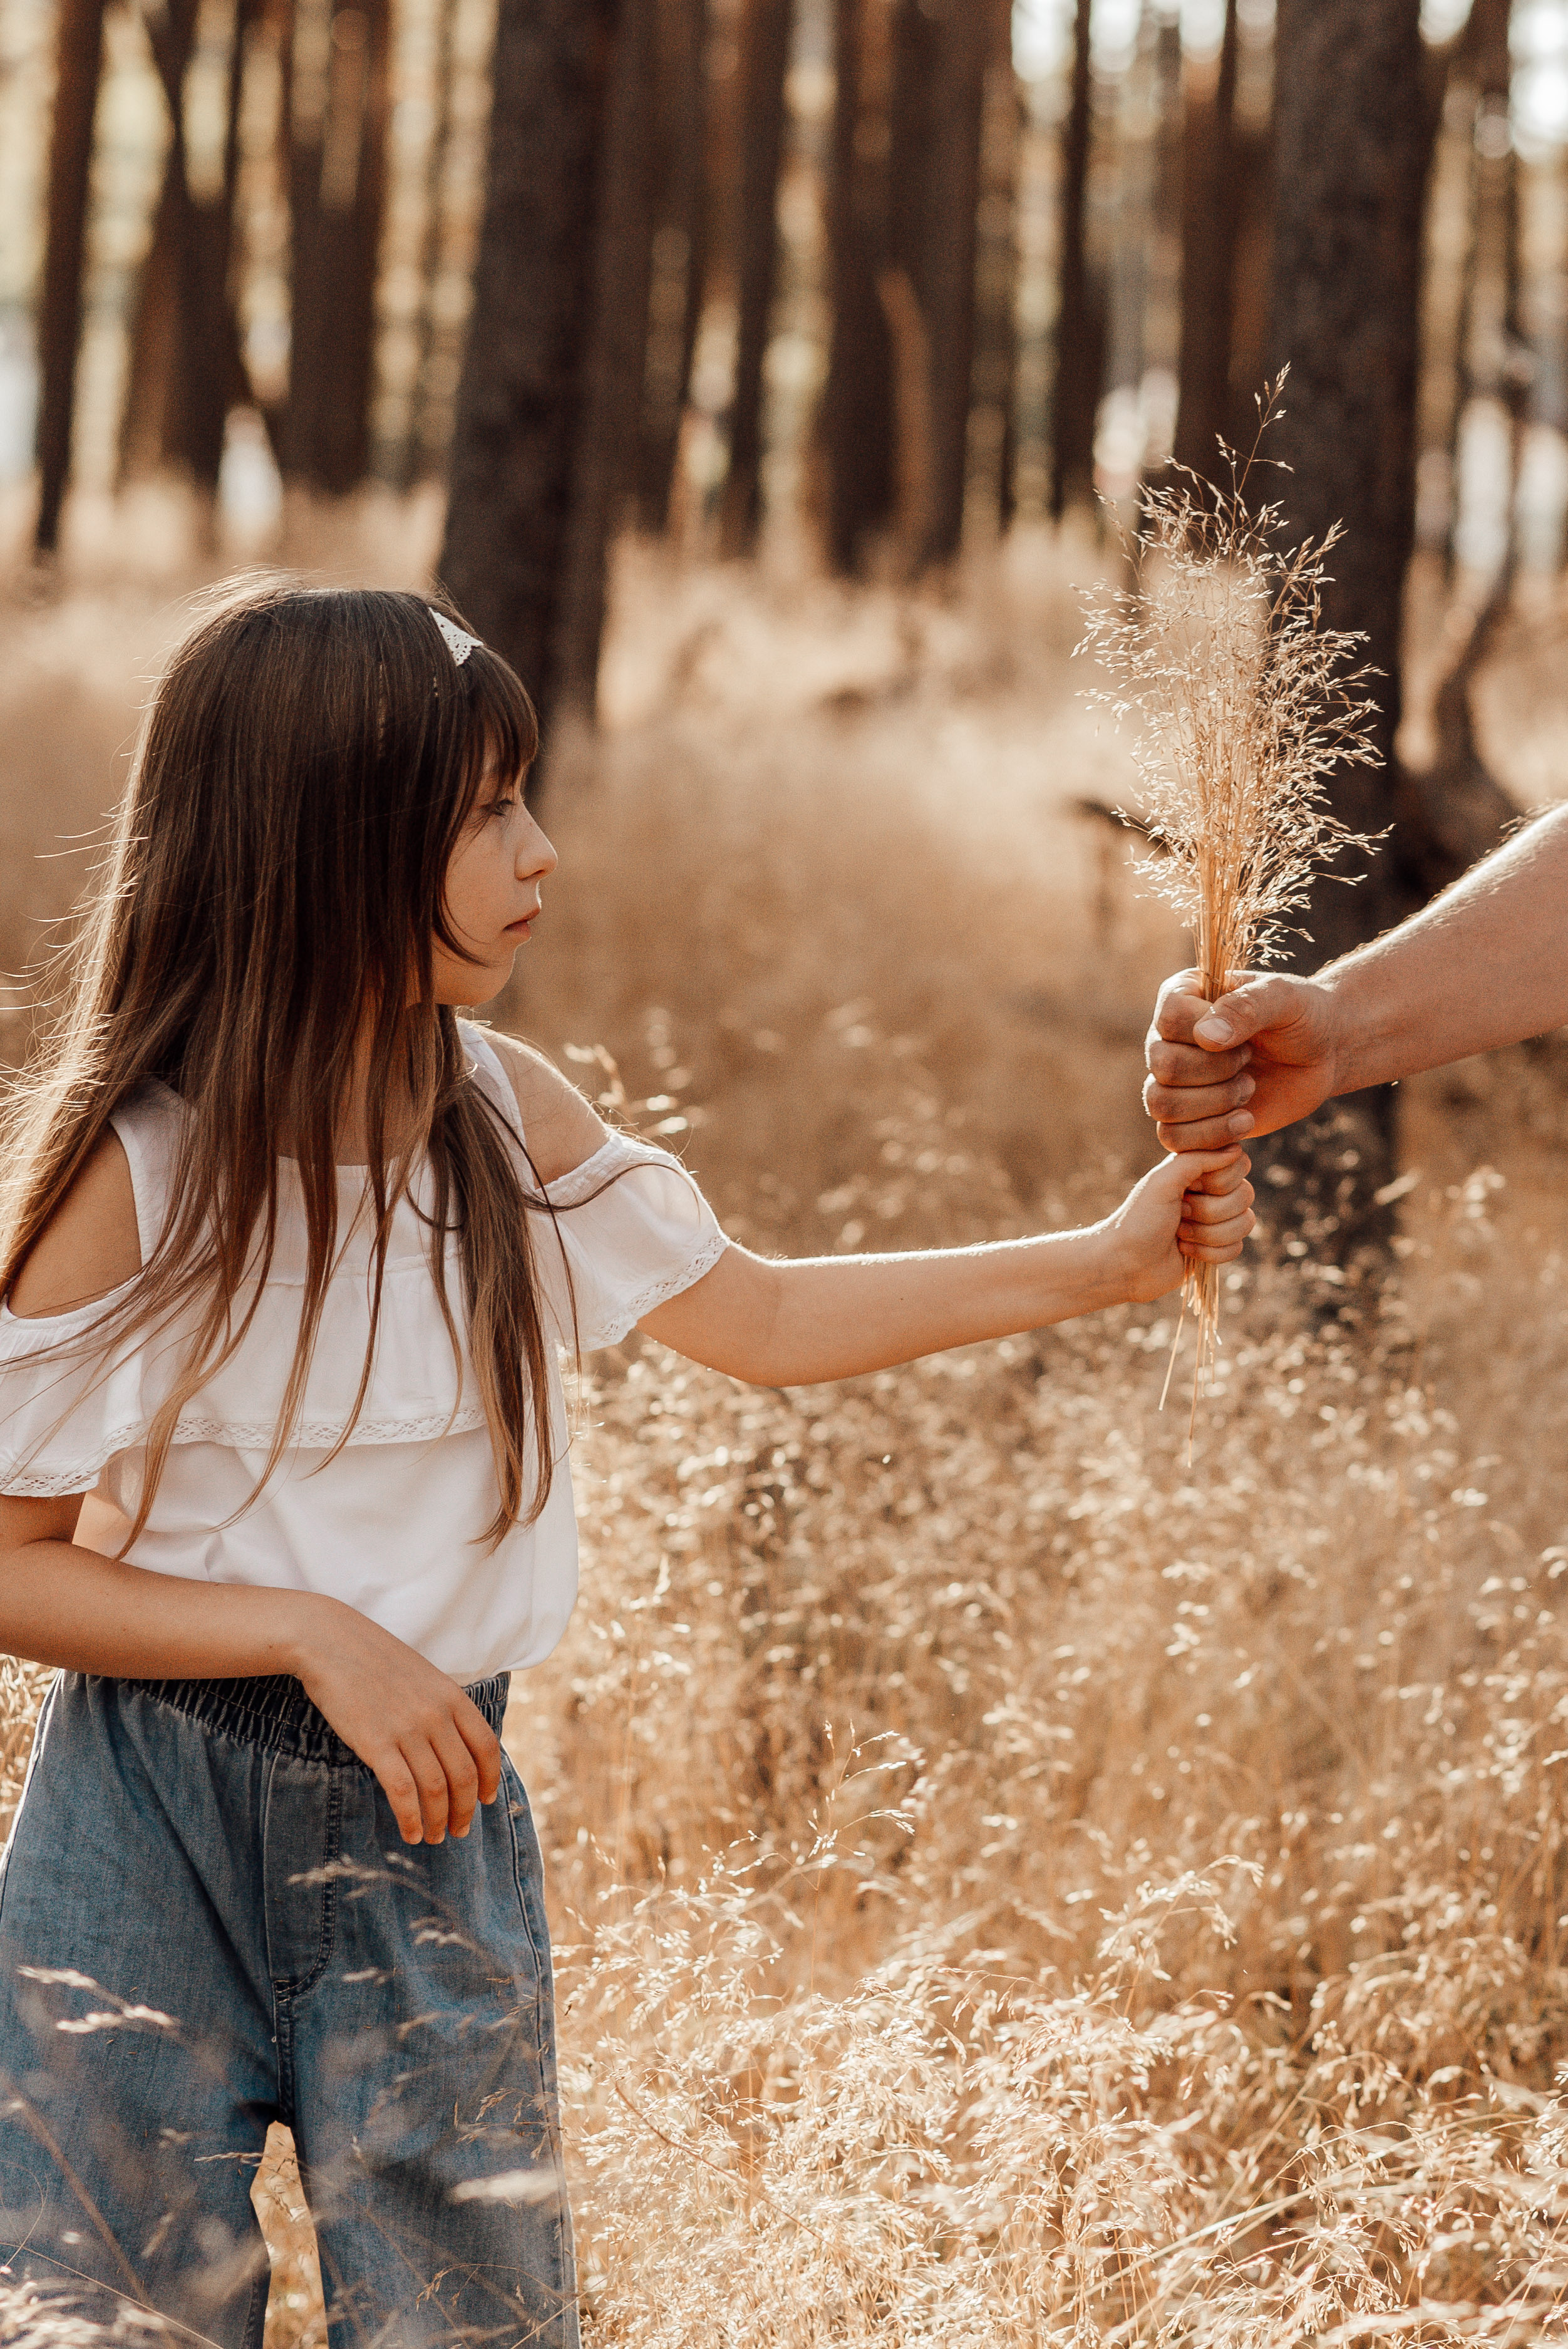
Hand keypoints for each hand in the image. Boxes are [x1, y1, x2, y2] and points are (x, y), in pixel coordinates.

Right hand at [291, 1600, 502, 1844]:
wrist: (330, 1641)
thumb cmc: (375, 1660)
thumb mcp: (423, 1677)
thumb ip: (443, 1707)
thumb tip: (454, 1747)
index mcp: (453, 1696)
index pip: (486, 1747)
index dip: (490, 1780)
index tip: (486, 1801)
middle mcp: (436, 1714)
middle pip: (465, 1775)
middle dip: (465, 1810)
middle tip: (458, 1831)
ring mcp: (408, 1729)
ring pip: (436, 1788)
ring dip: (439, 1820)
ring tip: (434, 1837)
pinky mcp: (376, 1742)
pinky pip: (402, 1791)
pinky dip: (411, 1818)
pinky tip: (411, 1833)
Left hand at [1098, 1147, 1254, 1306]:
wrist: (1125, 1265)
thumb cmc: (1139, 1220)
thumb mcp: (1162, 1182)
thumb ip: (1196, 1160)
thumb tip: (1235, 1149)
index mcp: (1197, 1170)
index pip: (1239, 1164)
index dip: (1219, 1181)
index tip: (1190, 1188)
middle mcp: (1210, 1192)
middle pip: (1245, 1194)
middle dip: (1209, 1211)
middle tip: (1179, 1213)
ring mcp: (1216, 1221)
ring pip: (1245, 1223)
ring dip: (1208, 1234)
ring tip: (1179, 1234)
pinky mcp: (1217, 1247)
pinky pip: (1237, 1248)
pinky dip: (1209, 1252)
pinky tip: (1184, 1251)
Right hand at [1143, 970, 1342, 1150]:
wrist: (1323, 1055)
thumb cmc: (1302, 1016)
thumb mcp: (1284, 999)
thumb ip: (1246, 1007)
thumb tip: (1204, 1037)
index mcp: (1183, 996)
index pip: (1169, 1018)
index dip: (1207, 1033)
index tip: (1245, 1035)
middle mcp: (1167, 1038)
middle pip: (1164, 1065)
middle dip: (1218, 1071)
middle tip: (1249, 1061)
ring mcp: (1173, 1080)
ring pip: (1161, 1104)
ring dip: (1215, 1104)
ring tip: (1249, 1090)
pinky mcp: (1187, 1118)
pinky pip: (1172, 1137)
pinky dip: (1211, 1135)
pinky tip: (1244, 1121)